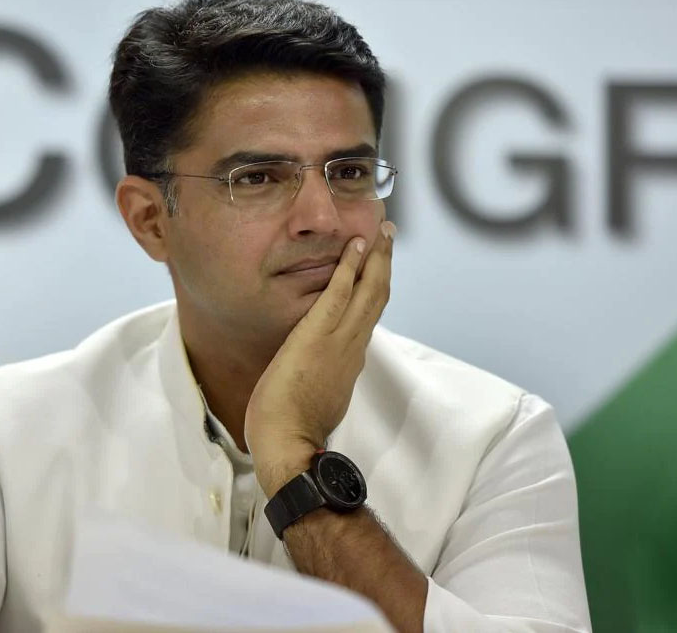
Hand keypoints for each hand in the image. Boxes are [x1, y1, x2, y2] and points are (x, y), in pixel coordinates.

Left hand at [246, 221, 395, 497]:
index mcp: (349, 362)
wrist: (288, 444)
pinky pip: (340, 293)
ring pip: (368, 291)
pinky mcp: (320, 334)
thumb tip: (321, 374)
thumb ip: (324, 381)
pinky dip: (351, 267)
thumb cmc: (293, 430)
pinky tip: (355, 245)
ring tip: (382, 232)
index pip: (367, 319)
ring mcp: (339, 340)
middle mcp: (352, 347)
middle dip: (384, 265)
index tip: (378, 270)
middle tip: (389, 237)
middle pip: (377, 299)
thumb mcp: (316, 400)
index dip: (375, 291)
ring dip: (376, 258)